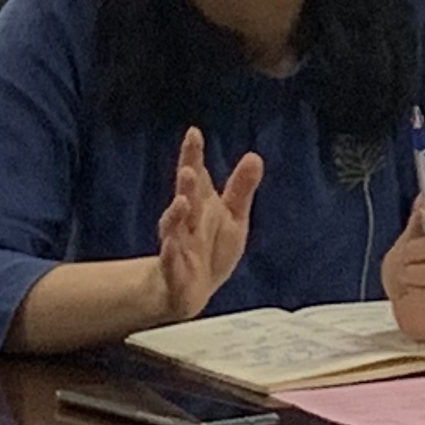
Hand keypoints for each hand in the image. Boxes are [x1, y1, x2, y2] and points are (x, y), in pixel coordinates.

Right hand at [152, 130, 265, 323]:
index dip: (193, 155)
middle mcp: (185, 222)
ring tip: (182, 202)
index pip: (195, 176)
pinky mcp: (174, 272)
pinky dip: (170, 254)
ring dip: (176, 215)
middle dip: (187, 184)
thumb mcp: (233, 217)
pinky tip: (171, 245)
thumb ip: (240, 189)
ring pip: (174, 228)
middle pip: (185, 199)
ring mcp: (178, 246)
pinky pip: (170, 262)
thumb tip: (254, 155)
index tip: (194, 133)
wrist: (190, 291)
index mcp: (200, 205)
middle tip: (190, 168)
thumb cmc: (211, 249)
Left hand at [384, 196, 424, 342]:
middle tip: (402, 257)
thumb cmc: (413, 272)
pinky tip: (414, 296)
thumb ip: (417, 223)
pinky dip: (418, 296)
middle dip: (417, 250)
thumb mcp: (409, 243)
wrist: (409, 307)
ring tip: (404, 278)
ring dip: (414, 273)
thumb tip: (423, 198)